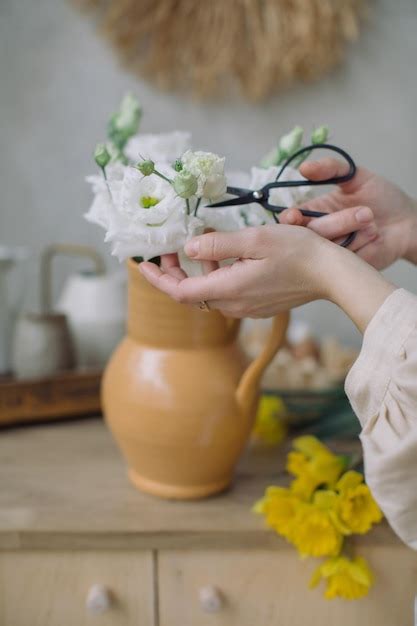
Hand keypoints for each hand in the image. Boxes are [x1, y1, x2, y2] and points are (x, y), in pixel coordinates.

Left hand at [139, 225, 394, 330]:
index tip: (144, 264)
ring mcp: (246, 308)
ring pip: (209, 292)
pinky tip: (225, 255)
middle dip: (174, 273)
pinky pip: (226, 293)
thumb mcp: (255, 240)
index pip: (180, 292)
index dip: (158, 278)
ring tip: (199, 243)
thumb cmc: (298, 252)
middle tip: (168, 248)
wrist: (332, 275)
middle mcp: (233, 305)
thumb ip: (218, 246)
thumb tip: (189, 249)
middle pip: (191, 294)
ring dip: (198, 271)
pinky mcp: (256, 305)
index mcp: (228, 290)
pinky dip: (216, 275)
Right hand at [279, 159, 416, 269]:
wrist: (408, 222)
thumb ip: (331, 169)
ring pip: (325, 250)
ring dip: (353, 233)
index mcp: (314, 213)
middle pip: (307, 237)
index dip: (289, 220)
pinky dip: (363, 245)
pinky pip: (343, 260)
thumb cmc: (383, 197)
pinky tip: (375, 238)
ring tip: (373, 222)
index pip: (291, 220)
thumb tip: (304, 167)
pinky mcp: (345, 268)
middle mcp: (319, 235)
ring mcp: (331, 253)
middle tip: (363, 213)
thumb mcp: (356, 177)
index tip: (294, 217)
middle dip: (333, 224)